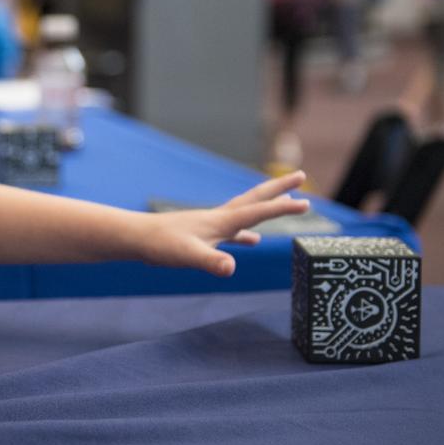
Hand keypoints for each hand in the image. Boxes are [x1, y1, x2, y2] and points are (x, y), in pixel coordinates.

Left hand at [140, 172, 309, 276]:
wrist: (135, 238)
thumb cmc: (160, 246)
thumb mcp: (189, 256)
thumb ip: (211, 261)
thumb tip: (231, 268)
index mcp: (221, 221)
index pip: (259, 211)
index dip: (284, 208)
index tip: (308, 202)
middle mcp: (219, 218)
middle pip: (256, 199)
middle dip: (279, 189)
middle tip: (301, 176)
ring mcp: (210, 226)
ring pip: (246, 213)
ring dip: (266, 208)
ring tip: (285, 204)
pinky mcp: (201, 236)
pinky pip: (232, 232)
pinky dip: (245, 235)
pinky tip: (250, 242)